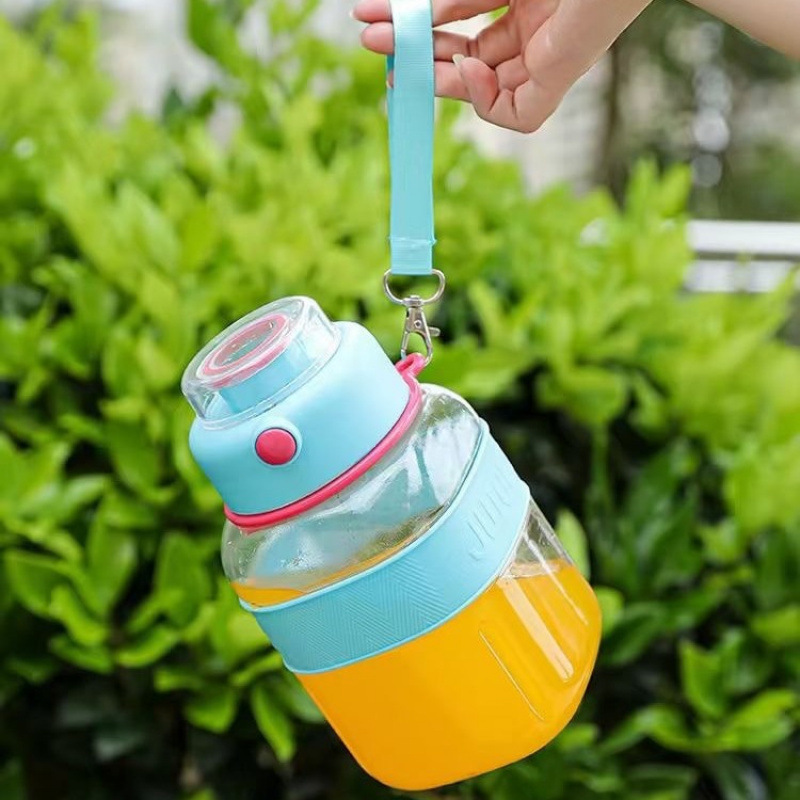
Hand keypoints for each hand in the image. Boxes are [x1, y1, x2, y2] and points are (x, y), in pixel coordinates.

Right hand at [353, 0, 651, 132]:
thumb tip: (414, 22)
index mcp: (522, 0)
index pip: (462, 22)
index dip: (421, 25)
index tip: (378, 21)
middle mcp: (533, 32)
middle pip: (465, 55)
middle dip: (418, 51)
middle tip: (372, 42)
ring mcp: (545, 58)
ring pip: (484, 87)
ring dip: (437, 77)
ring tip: (398, 62)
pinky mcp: (558, 80)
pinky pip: (517, 115)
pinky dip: (484, 102)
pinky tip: (467, 70)